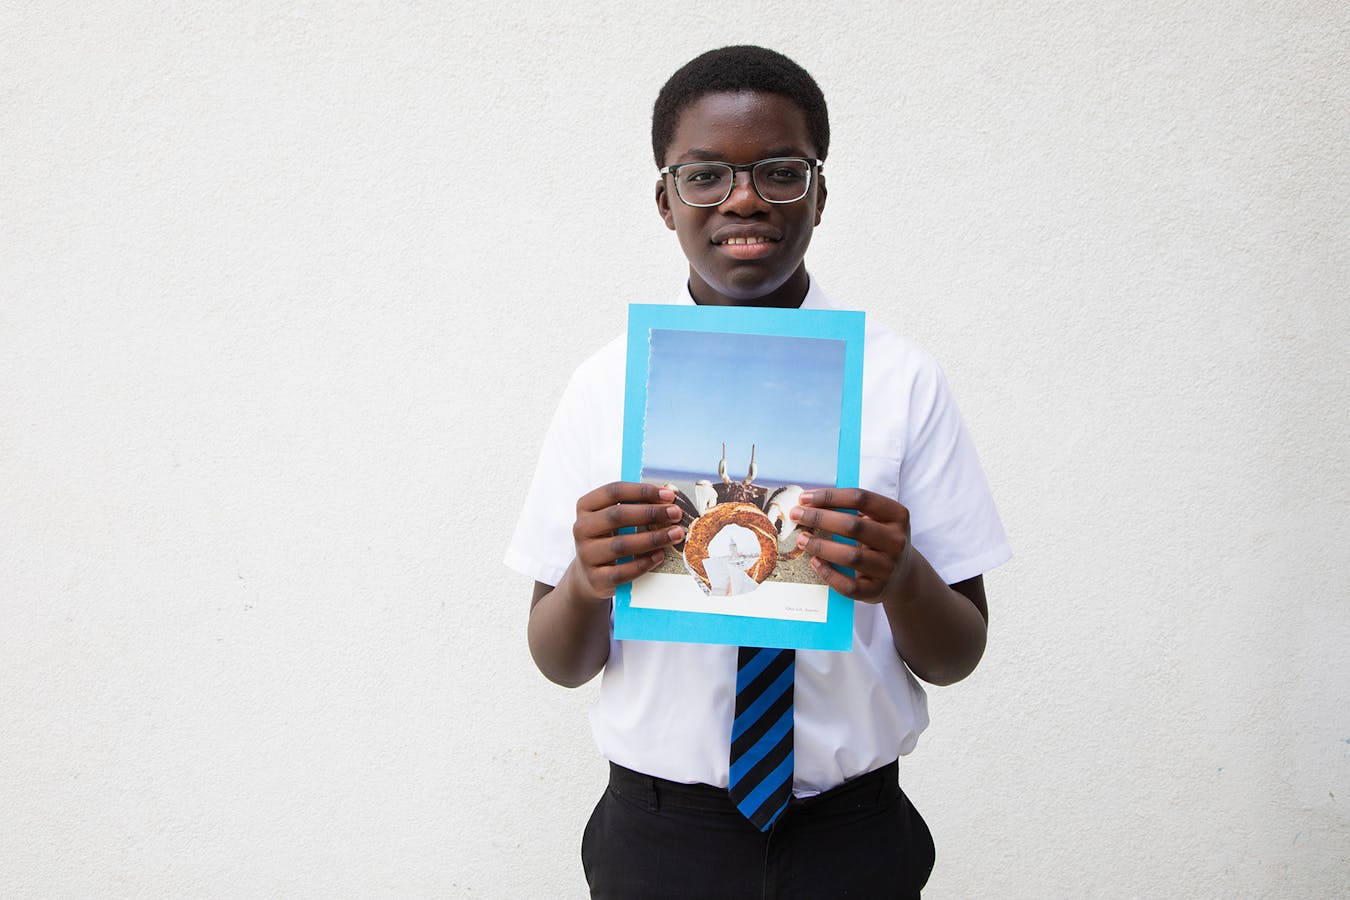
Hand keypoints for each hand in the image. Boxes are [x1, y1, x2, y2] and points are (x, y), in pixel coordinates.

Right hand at [567, 481, 685, 601]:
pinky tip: (660, 556)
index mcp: (586, 506)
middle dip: (651, 513)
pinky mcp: (595, 578)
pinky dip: (643, 563)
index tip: (668, 495)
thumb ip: (636, 506)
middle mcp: (581, 528)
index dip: (642, 491)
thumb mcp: (616, 519)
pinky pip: (622, 571)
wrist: (590, 574)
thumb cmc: (610, 538)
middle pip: (617, 516)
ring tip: (675, 534)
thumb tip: (669, 498)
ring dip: (652, 538)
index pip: (613, 492)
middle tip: (675, 513)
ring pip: (621, 545)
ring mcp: (586, 554)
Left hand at [789, 488, 911, 602]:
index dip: (829, 496)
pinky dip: (828, 573)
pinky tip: (814, 562)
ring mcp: (889, 568)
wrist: (904, 575)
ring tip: (802, 539)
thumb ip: (850, 509)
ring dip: (821, 546)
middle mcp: (897, 541)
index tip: (804, 498)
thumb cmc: (880, 539)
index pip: (861, 498)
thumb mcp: (877, 519)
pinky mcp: (877, 591)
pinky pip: (848, 586)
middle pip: (853, 526)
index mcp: (897, 515)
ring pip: (850, 556)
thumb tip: (808, 503)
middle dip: (819, 518)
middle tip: (797, 515)